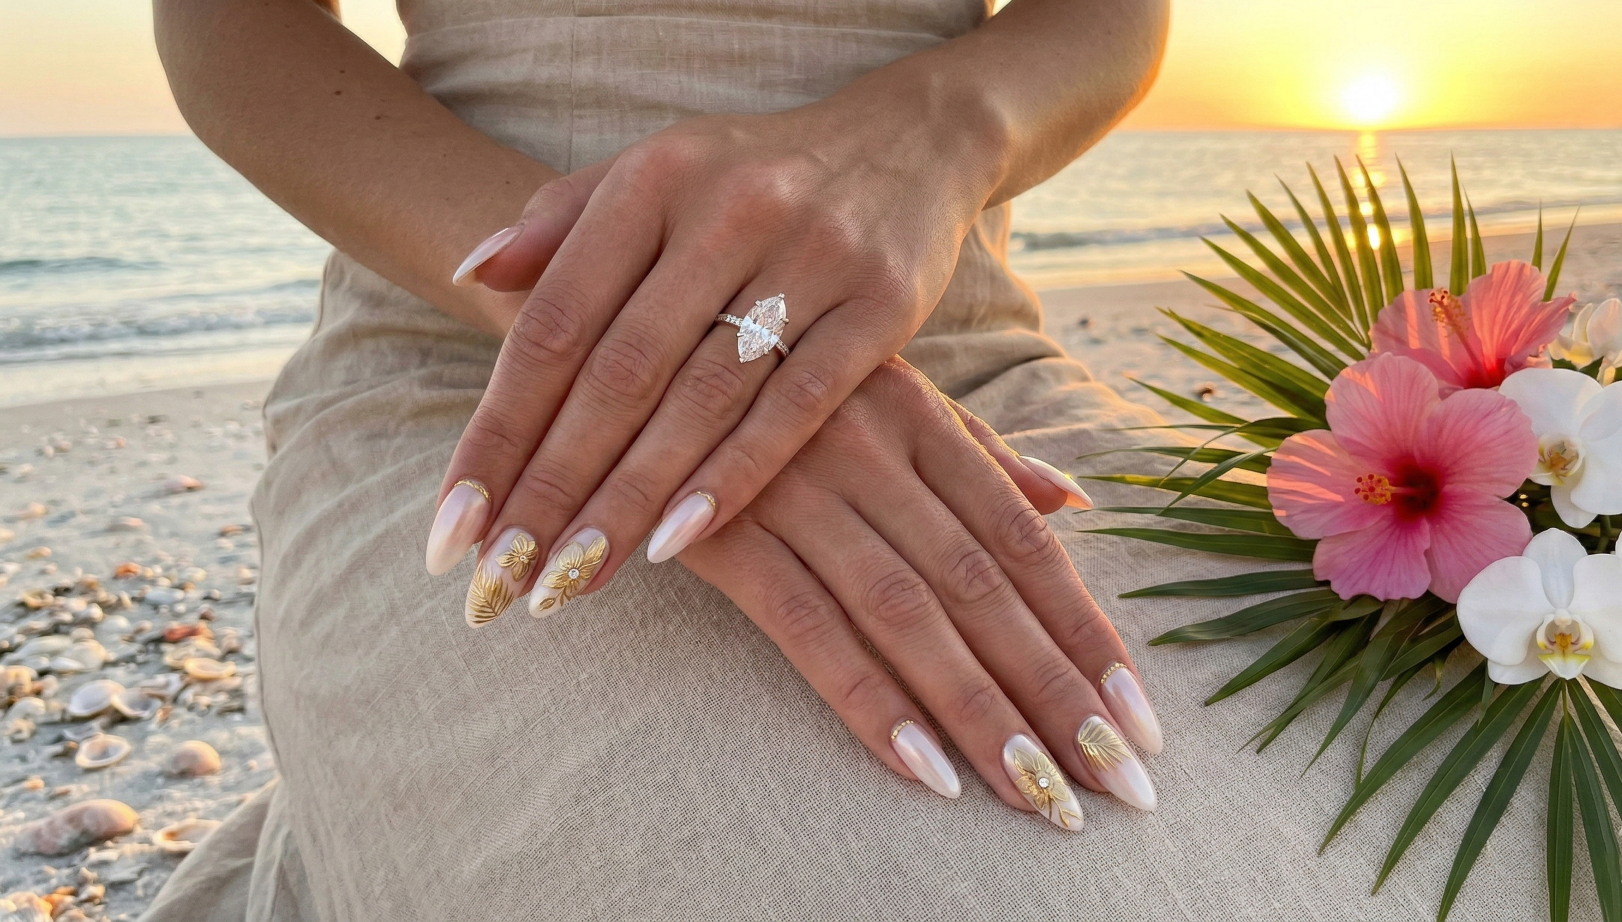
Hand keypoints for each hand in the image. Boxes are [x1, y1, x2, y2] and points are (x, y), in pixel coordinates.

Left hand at [428, 86, 1001, 618]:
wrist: (908, 142)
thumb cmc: (751, 176)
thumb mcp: (654, 173)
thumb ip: (559, 221)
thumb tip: (470, 274)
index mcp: (652, 181)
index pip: (554, 323)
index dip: (498, 430)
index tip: (452, 525)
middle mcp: (726, 212)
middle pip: (618, 373)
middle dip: (552, 486)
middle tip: (501, 578)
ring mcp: (810, 258)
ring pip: (701, 400)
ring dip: (630, 500)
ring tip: (571, 581)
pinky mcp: (881, 306)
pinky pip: (797, 407)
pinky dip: (734, 478)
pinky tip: (677, 543)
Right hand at [680, 360, 1161, 822]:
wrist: (625, 337)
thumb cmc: (764, 375)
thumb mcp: (878, 388)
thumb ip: (976, 453)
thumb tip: (1069, 501)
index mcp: (916, 413)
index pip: (1020, 540)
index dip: (1084, 630)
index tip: (1139, 717)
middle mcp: (868, 447)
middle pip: (980, 587)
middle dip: (1054, 691)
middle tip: (1116, 786)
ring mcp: (795, 487)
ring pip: (907, 614)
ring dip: (980, 712)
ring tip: (1043, 796)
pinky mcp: (722, 530)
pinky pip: (806, 626)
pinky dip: (869, 700)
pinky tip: (928, 772)